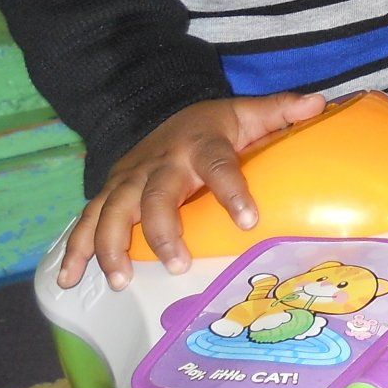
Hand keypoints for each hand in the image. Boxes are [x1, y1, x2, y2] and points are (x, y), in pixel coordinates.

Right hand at [57, 90, 324, 290]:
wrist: (163, 115)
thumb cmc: (214, 127)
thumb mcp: (247, 114)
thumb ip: (281, 112)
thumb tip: (319, 105)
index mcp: (201, 144)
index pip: (218, 165)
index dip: (232, 190)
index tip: (248, 219)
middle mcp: (160, 162)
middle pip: (156, 195)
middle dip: (162, 230)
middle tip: (178, 264)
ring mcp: (129, 180)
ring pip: (112, 211)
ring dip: (112, 246)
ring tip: (121, 281)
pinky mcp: (109, 194)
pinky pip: (86, 223)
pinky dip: (74, 251)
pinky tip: (68, 282)